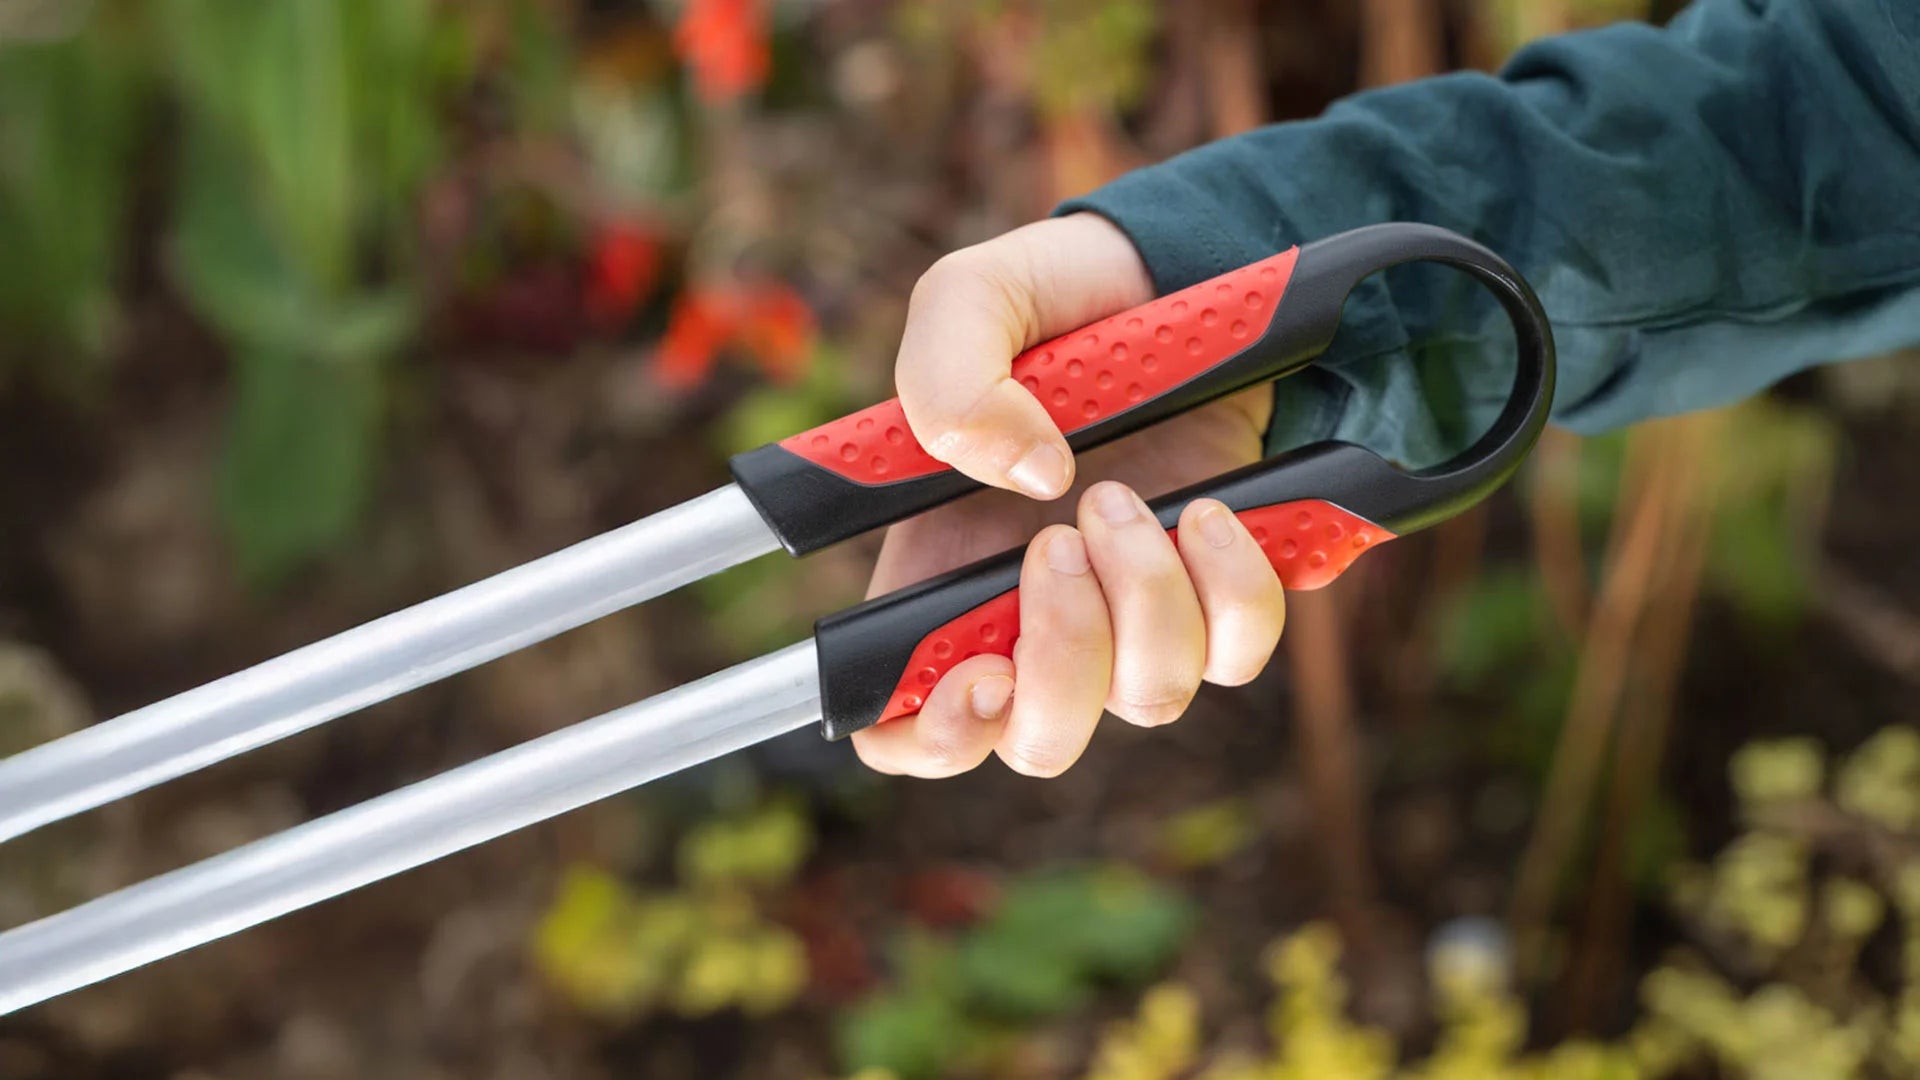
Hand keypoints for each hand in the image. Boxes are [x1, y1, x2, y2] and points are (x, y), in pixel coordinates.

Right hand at [851, 213, 1286, 778]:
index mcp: (938, 582)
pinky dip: (1231, 587)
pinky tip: (1208, 510)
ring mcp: (1131, 618)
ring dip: (1142, 602)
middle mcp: (1032, 622)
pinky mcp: (1219, 595)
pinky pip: (1240, 650)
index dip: (935, 740)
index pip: (907, 732)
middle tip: (1055, 543)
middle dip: (1058, 659)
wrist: (1161, 275)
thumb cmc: (1045, 304)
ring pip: (1146, 698)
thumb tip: (1029, 476)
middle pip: (1041, 741)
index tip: (980, 675)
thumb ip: (949, 382)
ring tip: (1123, 497)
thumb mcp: (966, 304)